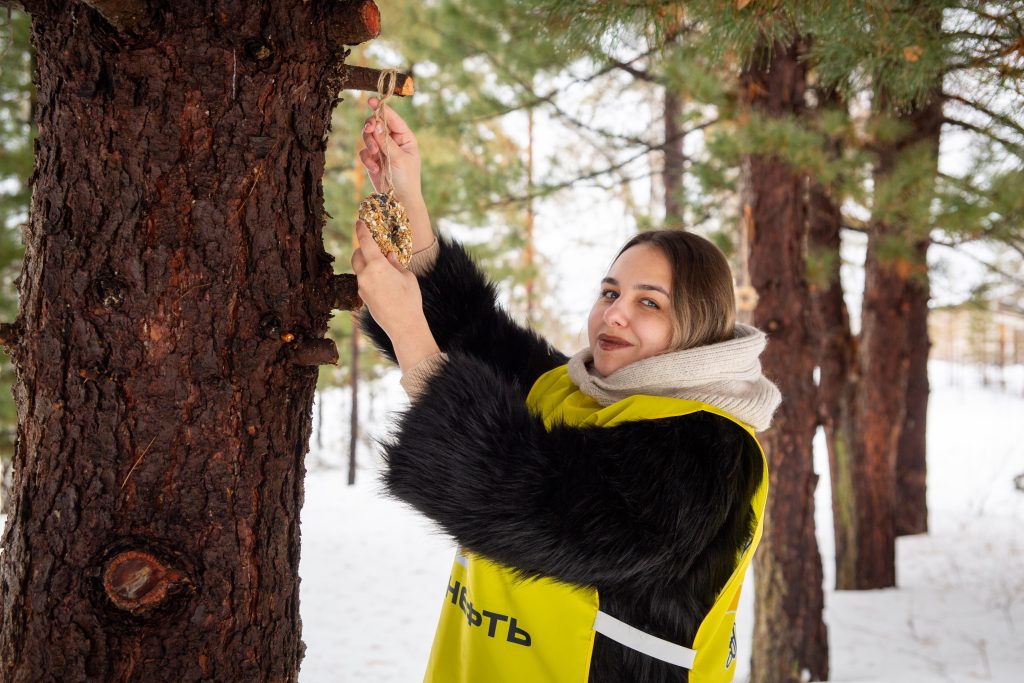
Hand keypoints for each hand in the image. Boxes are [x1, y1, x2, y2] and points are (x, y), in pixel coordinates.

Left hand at [351, 219, 439, 370]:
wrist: (403, 325)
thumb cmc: (410, 299)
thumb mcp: (407, 277)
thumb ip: (395, 264)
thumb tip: (388, 255)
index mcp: (377, 266)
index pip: (366, 243)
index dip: (362, 230)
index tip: (359, 222)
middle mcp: (365, 275)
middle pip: (357, 255)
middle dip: (362, 249)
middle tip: (372, 246)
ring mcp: (362, 287)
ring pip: (359, 269)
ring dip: (365, 263)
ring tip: (379, 265)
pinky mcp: (362, 297)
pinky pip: (362, 281)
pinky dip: (368, 276)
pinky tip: (381, 281)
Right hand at [359, 98, 422, 207]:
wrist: (400, 200)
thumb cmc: (406, 179)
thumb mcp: (398, 159)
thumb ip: (386, 141)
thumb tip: (377, 123)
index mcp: (405, 137)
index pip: (392, 118)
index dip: (381, 108)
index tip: (371, 101)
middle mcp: (393, 140)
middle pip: (376, 124)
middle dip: (371, 128)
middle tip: (369, 132)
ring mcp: (382, 149)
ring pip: (368, 137)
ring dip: (369, 145)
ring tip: (374, 155)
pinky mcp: (373, 160)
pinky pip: (364, 153)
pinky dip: (367, 160)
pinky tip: (375, 169)